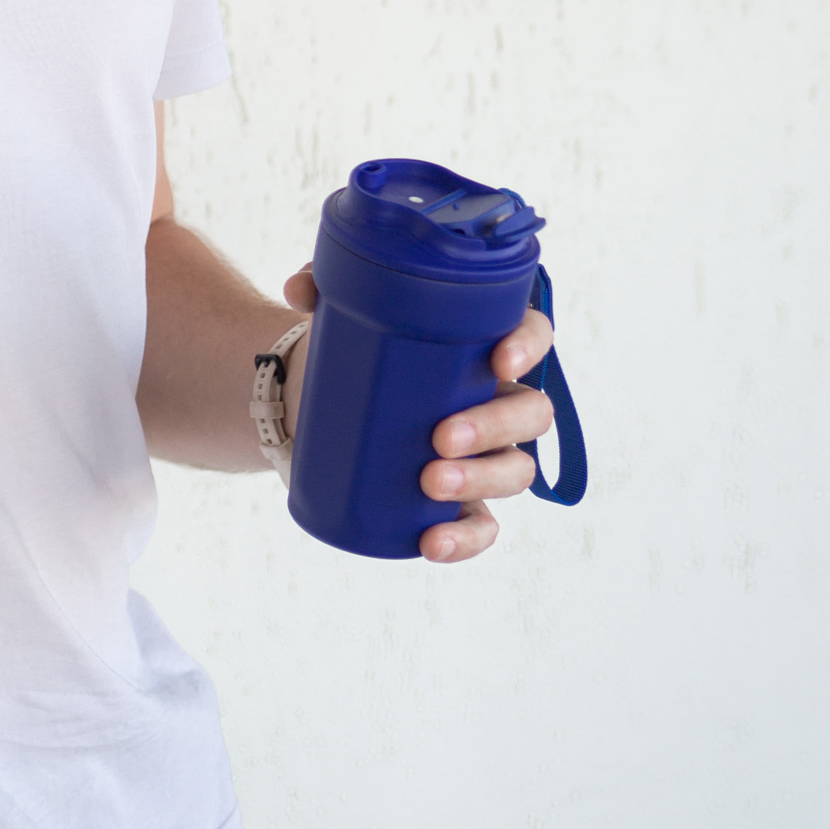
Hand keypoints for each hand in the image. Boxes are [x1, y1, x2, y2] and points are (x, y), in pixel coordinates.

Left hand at [279, 270, 555, 564]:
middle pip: (530, 412)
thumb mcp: (339, 310)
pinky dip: (464, 539)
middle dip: (494, 426)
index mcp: (483, 343)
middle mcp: (498, 398)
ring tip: (429, 482)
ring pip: (515, 470)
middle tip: (441, 436)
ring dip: (480, 479)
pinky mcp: (462, 500)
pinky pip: (482, 526)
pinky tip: (431, 543)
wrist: (323, 405)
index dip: (529, 344)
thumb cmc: (353, 347)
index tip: (499, 357)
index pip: (531, 334)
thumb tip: (299, 290)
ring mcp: (486, 453)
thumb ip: (323, 285)